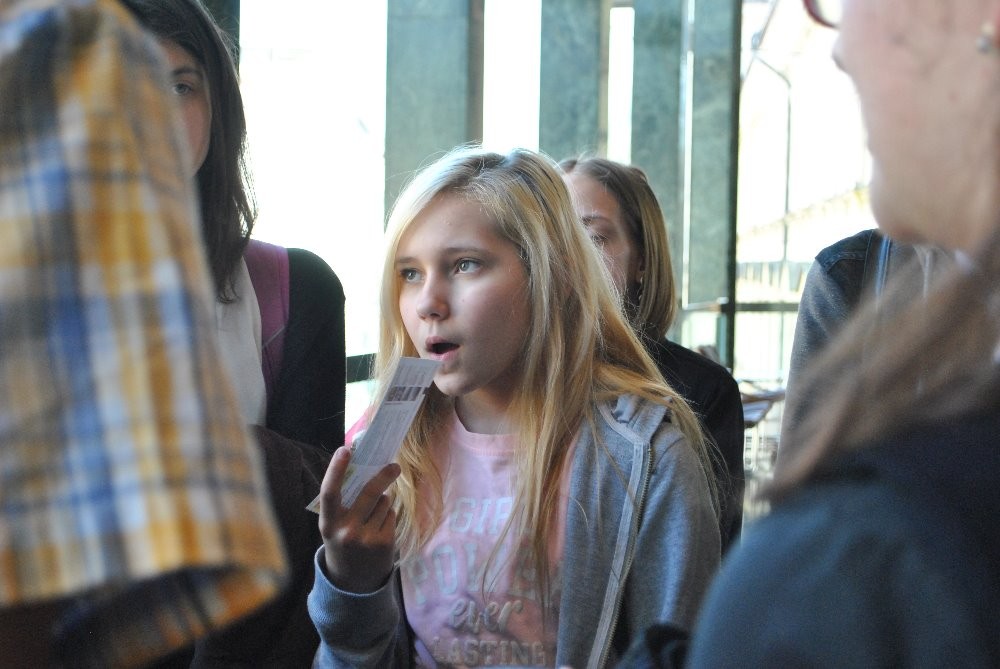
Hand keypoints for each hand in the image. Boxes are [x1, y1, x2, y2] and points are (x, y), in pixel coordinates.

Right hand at [316, 445, 399, 592]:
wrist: (352, 583)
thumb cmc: (342, 542)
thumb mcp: (334, 525)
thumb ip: (343, 502)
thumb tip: (361, 465)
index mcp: (328, 524)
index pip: (329, 492)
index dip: (336, 470)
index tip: (345, 449)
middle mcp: (346, 531)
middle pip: (369, 493)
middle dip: (383, 476)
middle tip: (394, 466)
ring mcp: (366, 539)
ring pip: (384, 503)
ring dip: (383, 502)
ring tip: (372, 517)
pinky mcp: (384, 543)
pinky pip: (391, 515)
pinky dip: (388, 516)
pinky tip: (378, 529)